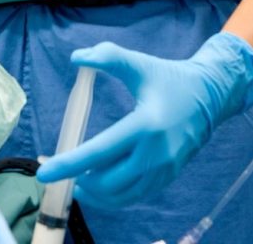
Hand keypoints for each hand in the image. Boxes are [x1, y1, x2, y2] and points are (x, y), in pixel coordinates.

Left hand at [36, 32, 252, 207]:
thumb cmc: (169, 77)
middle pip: (107, 181)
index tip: (44, 173)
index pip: (99, 152)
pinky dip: (114, 195)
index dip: (69, 164)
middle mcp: (155, 153)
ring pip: (121, 194)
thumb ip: (107, 57)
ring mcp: (164, 169)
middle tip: (59, 171)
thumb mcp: (138, 63)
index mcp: (145, 124)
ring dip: (96, 192)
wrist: (208, 96)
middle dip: (79, 180)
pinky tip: (100, 185)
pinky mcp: (168, 177)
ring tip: (77, 181)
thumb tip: (76, 57)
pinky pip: (136, 195)